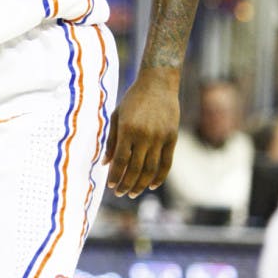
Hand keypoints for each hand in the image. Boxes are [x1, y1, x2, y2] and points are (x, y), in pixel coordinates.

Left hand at [103, 67, 180, 197]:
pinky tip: (151, 185)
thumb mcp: (117, 116)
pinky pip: (166, 163)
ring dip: (141, 184)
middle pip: (135, 168)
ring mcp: (160, 137)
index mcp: (128, 129)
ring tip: (133, 192)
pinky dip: (159, 177)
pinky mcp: (172, 138)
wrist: (158, 84)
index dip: (115, 175)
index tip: (110, 185)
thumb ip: (111, 140)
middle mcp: (144, 135)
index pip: (121, 160)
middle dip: (126, 184)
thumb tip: (106, 163)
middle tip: (120, 193)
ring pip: (150, 169)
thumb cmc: (133, 100)